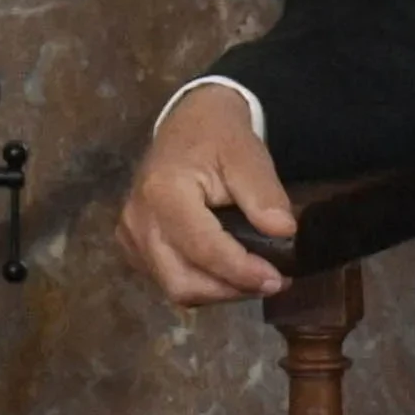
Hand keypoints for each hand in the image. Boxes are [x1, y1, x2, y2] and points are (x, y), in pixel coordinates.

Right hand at [121, 84, 300, 306]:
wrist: (189, 122)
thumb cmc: (219, 137)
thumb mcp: (247, 154)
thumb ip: (264, 193)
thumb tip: (283, 232)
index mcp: (163, 192)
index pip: (202, 248)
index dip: (241, 271)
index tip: (277, 279)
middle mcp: (140, 219)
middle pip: (182, 281)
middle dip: (230, 290)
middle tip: (272, 281)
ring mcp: (130, 235)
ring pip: (174, 287)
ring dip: (218, 291)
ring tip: (254, 276)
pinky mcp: (132, 245)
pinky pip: (167, 279)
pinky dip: (201, 283)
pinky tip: (227, 270)